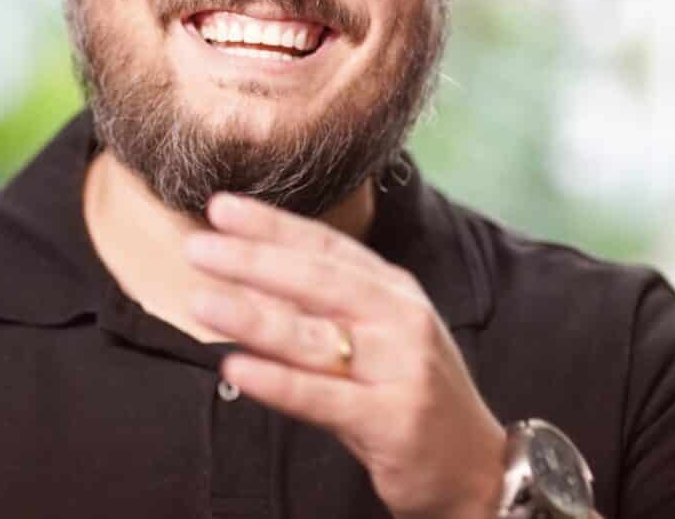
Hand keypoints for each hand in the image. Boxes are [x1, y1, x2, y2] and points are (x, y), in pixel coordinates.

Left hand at [185, 192, 505, 518]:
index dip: (271, 224)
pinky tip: (235, 368)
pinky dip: (276, 381)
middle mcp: (400, 317)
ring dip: (254, 316)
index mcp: (392, 289)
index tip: (220, 207)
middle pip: (317, 279)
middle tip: (199, 246)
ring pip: (315, 335)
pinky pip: (323, 396)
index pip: (325, 245)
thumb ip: (316, 308)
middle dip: (254, 259)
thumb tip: (242, 276)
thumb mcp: (373, 336)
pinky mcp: (394, 420)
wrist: (475, 467)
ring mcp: (401, 367)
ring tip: (202, 302)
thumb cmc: (407, 392)